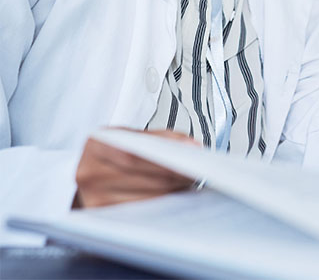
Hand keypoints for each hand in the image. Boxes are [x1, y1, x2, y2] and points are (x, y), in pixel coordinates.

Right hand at [74, 128, 197, 207]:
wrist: (86, 172)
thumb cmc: (112, 152)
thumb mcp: (129, 135)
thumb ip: (160, 138)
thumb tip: (193, 147)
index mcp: (95, 144)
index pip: (133, 155)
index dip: (163, 158)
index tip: (190, 156)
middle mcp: (89, 173)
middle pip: (141, 178)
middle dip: (174, 175)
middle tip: (198, 171)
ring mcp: (92, 198)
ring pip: (143, 198)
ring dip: (171, 191)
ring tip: (189, 182)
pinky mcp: (102, 217)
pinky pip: (139, 212)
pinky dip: (160, 204)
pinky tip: (174, 196)